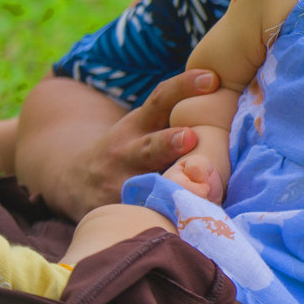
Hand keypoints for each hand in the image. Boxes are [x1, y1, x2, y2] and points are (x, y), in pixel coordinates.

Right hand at [34, 69, 218, 219]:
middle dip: (169, 143)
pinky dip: (164, 221)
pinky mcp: (119, 214)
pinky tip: (184, 225)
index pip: (161, 100)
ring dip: (166, 188)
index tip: (212, 78)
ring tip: (188, 190)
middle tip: (191, 137)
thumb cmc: (132, 146)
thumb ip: (178, 111)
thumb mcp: (144, 123)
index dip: (184, 87)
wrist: (73, 180)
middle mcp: (127, 153)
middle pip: (150, 147)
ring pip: (145, 188)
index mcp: (139, 124)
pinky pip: (144, 218)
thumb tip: (230, 88)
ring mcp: (120, 186)